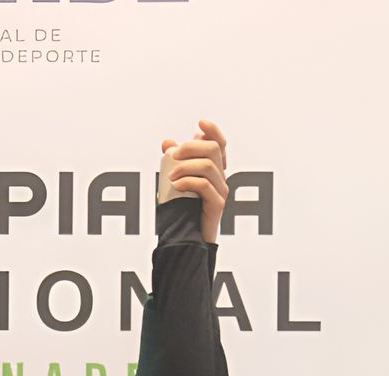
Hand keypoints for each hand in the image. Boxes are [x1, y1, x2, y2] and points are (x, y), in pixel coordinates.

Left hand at [159, 120, 227, 243]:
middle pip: (213, 149)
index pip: (220, 143)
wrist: (188, 239)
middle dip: (191, 146)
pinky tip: (177, 184)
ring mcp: (221, 190)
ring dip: (186, 166)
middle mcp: (221, 177)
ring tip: (170, 177)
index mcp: (213, 169)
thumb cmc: (183, 209)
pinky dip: (189, 181)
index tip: (200, 123)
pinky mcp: (217, 205)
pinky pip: (205, 186)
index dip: (213, 130)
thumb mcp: (176, 182)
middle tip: (172, 155)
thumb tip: (167, 142)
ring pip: (209, 166)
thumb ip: (174, 162)